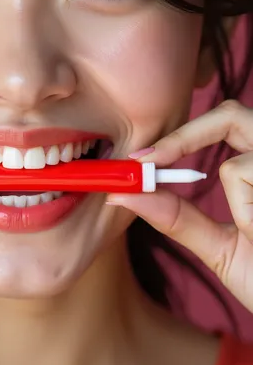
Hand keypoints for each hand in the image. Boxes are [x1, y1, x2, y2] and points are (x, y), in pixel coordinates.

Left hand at [106, 100, 252, 313]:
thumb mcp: (223, 250)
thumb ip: (178, 219)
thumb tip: (124, 194)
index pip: (227, 121)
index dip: (182, 133)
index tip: (141, 159)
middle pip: (233, 114)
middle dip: (186, 137)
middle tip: (151, 161)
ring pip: (240, 166)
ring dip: (238, 208)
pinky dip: (252, 220)